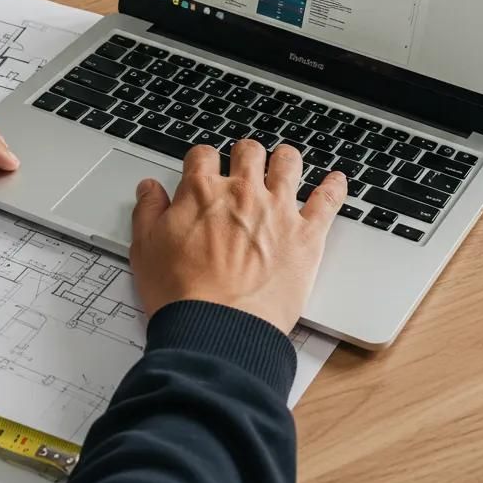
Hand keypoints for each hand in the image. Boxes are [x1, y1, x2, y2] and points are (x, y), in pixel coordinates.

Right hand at [130, 141, 345, 334]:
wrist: (218, 330)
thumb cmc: (181, 294)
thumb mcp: (145, 248)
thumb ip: (148, 211)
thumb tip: (148, 188)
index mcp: (201, 191)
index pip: (203, 155)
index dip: (202, 160)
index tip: (203, 168)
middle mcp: (242, 192)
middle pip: (248, 152)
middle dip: (245, 154)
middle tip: (244, 163)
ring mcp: (277, 211)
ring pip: (288, 164)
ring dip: (285, 159)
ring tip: (285, 162)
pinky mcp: (306, 235)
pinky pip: (327, 200)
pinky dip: (334, 187)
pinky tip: (336, 181)